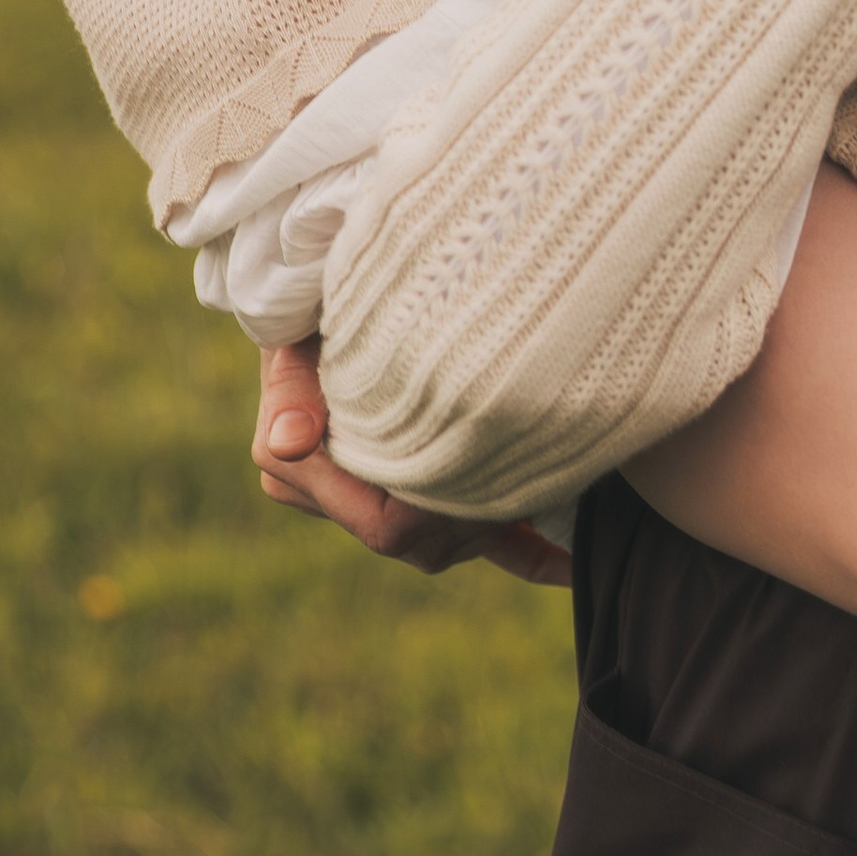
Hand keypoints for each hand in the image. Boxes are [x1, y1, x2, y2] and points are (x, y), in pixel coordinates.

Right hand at [253, 339, 569, 585]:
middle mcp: (337, 500)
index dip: (439, 507)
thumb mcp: (297, 334)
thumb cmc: (318, 308)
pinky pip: (475, 546)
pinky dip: (525, 553)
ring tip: (547, 474)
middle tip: (530, 466)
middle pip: (424, 545)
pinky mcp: (424, 499)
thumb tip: (289, 441)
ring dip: (498, 519)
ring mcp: (381, 504)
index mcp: (300, 474)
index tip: (483, 460)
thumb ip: (292, 387)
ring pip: (450, 548)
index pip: (386, 527)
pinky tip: (568, 563)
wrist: (334, 293)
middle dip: (477, 514)